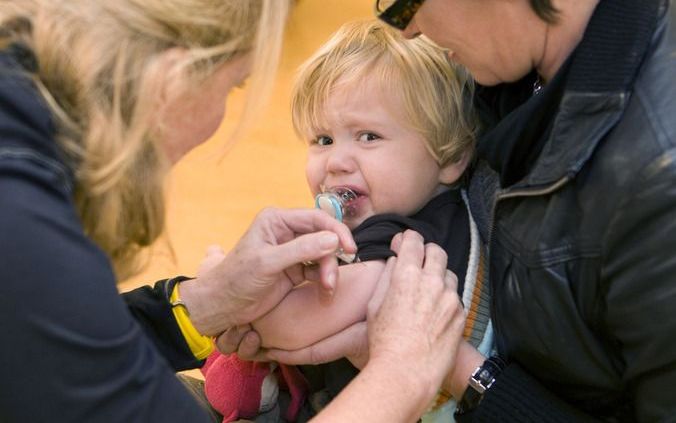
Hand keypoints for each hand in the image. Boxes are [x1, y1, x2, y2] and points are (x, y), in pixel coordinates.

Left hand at [179, 208, 355, 335]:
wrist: (223, 305)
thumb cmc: (237, 279)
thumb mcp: (268, 263)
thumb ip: (301, 250)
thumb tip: (333, 239)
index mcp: (276, 220)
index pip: (316, 218)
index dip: (336, 231)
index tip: (349, 249)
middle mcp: (286, 231)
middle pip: (323, 237)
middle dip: (331, 258)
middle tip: (330, 281)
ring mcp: (291, 251)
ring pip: (323, 255)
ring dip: (329, 272)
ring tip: (327, 290)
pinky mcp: (294, 269)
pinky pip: (317, 270)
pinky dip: (324, 281)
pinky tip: (324, 293)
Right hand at [366, 230, 464, 404]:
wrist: (407, 372)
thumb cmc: (385, 341)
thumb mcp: (375, 305)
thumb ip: (386, 277)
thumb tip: (395, 261)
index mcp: (407, 275)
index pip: (414, 241)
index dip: (408, 239)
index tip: (405, 242)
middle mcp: (433, 281)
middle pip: (437, 251)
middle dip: (427, 252)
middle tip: (418, 261)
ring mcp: (450, 298)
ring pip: (448, 274)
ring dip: (438, 276)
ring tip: (426, 291)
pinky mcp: (461, 314)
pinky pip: (455, 297)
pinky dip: (446, 298)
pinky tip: (434, 312)